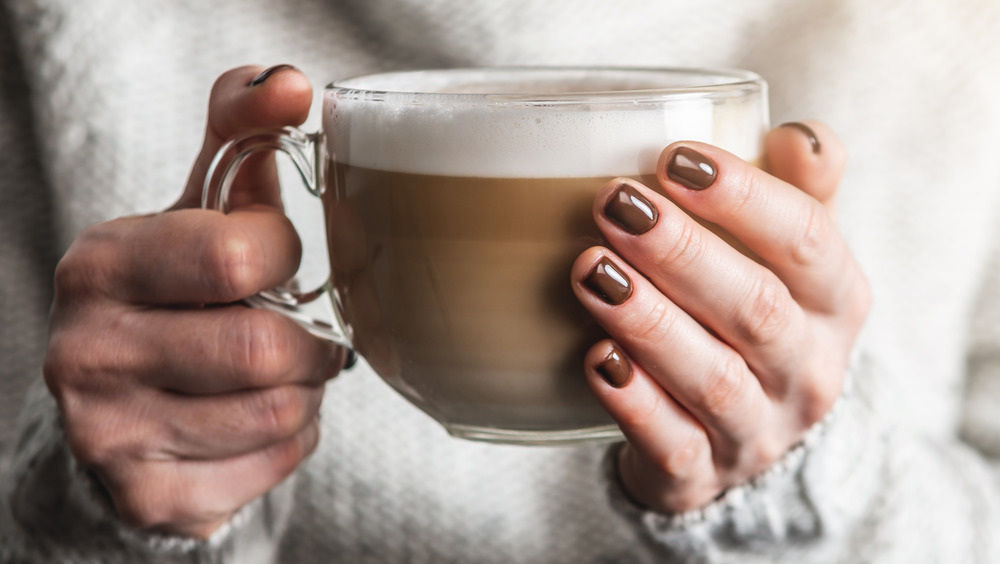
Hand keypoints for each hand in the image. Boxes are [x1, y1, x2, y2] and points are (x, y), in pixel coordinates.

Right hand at [43, 65, 349, 537]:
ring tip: (276, 375)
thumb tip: (291, 83)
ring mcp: (112, 435)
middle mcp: (88, 352)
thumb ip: (240, 139)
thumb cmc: (177, 297)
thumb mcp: (197, 212)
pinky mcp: (151, 497)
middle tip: (295, 332)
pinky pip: (275, 462)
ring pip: (280, 410)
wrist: (121, 412)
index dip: (283, 257)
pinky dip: (291, 438)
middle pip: (265, 346)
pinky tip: (256, 420)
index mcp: (101, 264)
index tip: (269, 263)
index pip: (237, 252)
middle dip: (304, 339)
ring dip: (304, 390)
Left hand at [573, 122, 868, 512]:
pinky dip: (635, 403)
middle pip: (756, 309)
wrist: (744, 436)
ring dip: (650, 321)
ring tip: (591, 271)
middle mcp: (806, 370)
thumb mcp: (791, 258)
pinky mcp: (700, 474)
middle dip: (683, 254)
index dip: (745, 197)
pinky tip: (597, 359)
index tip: (675, 159)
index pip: (808, 241)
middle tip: (615, 205)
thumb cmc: (757, 319)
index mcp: (835, 302)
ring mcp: (757, 431)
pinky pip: (672, 444)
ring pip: (713, 379)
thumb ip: (798, 192)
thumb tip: (800, 134)